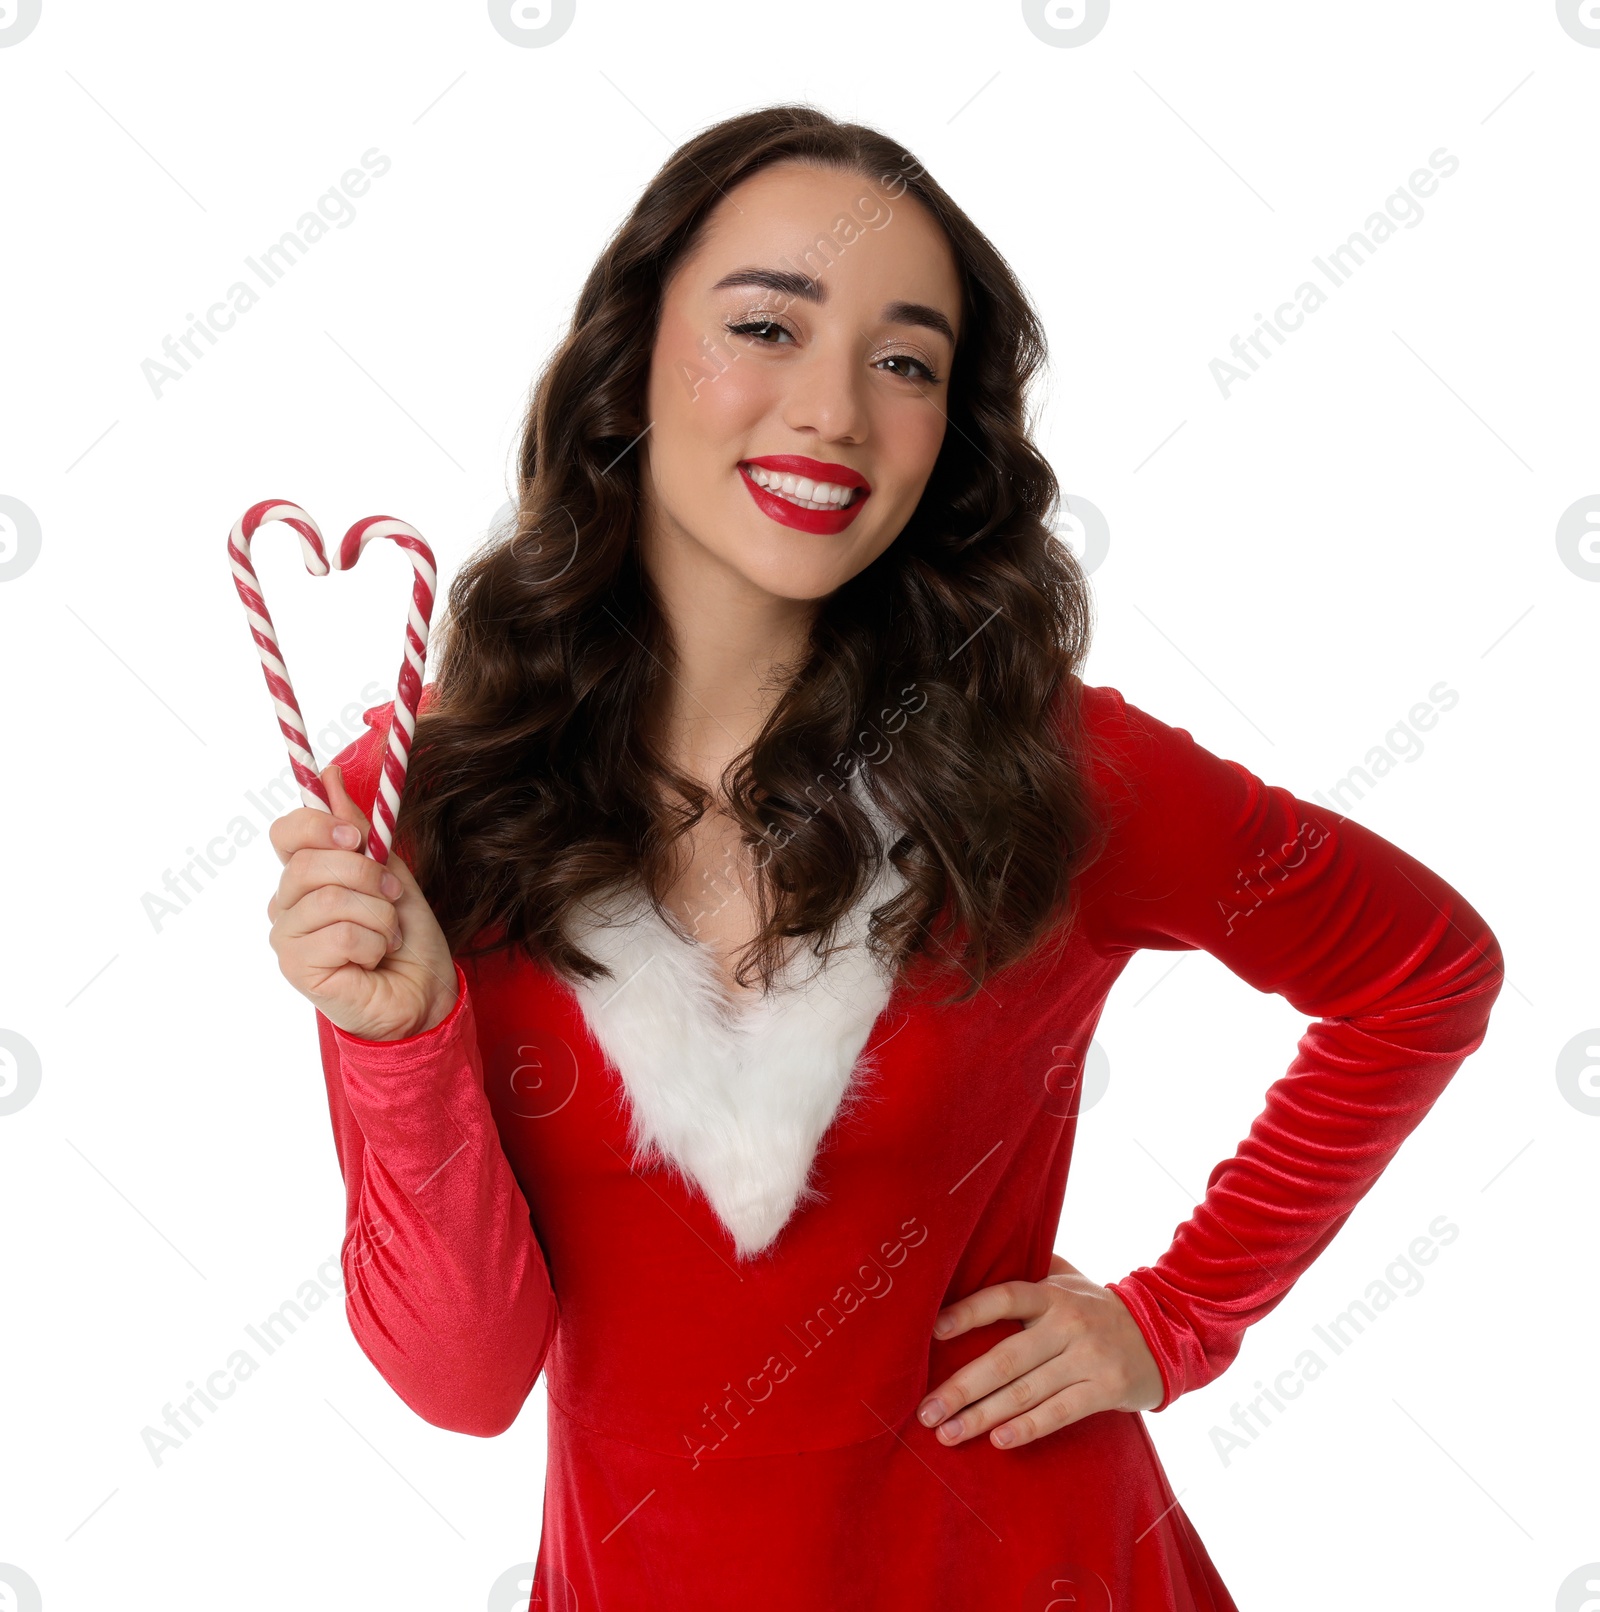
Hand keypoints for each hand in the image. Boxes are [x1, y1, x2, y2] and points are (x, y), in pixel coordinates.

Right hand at [266, 762, 458, 1041]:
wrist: (425, 994)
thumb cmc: (406, 938)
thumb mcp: (391, 872)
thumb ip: (360, 831)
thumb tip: (331, 775)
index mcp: (305, 877)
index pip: (287, 833)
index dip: (321, 826)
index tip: (357, 838)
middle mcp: (286, 906)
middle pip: (312, 863)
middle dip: (368, 877)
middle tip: (390, 898)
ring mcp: (288, 939)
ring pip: (332, 900)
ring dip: (379, 916)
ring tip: (387, 935)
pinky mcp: (299, 969)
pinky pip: (341, 935)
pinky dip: (374, 944)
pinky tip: (375, 959)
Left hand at [917, 1255, 1163, 1449]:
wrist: (1164, 1332)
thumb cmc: (1097, 1308)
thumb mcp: (1067, 1280)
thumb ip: (1029, 1270)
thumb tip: (975, 1255)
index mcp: (1050, 1293)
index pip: (1003, 1298)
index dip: (968, 1313)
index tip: (933, 1332)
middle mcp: (1066, 1323)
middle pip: (1005, 1358)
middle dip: (962, 1387)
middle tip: (926, 1412)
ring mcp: (1087, 1357)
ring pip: (1026, 1391)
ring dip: (983, 1416)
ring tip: (948, 1434)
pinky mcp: (1105, 1389)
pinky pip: (1059, 1412)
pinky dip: (1026, 1428)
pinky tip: (998, 1441)